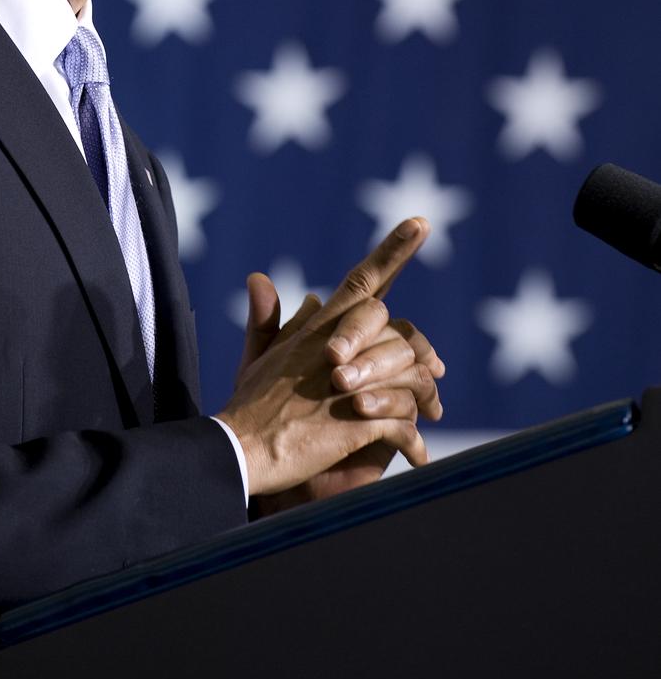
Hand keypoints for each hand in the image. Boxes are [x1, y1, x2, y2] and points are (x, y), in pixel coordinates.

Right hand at [217, 218, 442, 498]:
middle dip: (421, 350)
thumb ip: (266, 319)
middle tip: (439, 371)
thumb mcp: (256, 356)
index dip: (394, 249)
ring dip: (423, 395)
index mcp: (318, 328)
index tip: (420, 222)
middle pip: (397, 328)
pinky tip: (416, 456)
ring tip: (431, 416)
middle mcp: (335, 347)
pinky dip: (413, 440)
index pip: (362, 279)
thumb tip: (262, 278)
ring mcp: (347, 385)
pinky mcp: (356, 422)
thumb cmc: (249, 406)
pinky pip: (403, 422)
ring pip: (409, 372)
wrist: (239, 451)